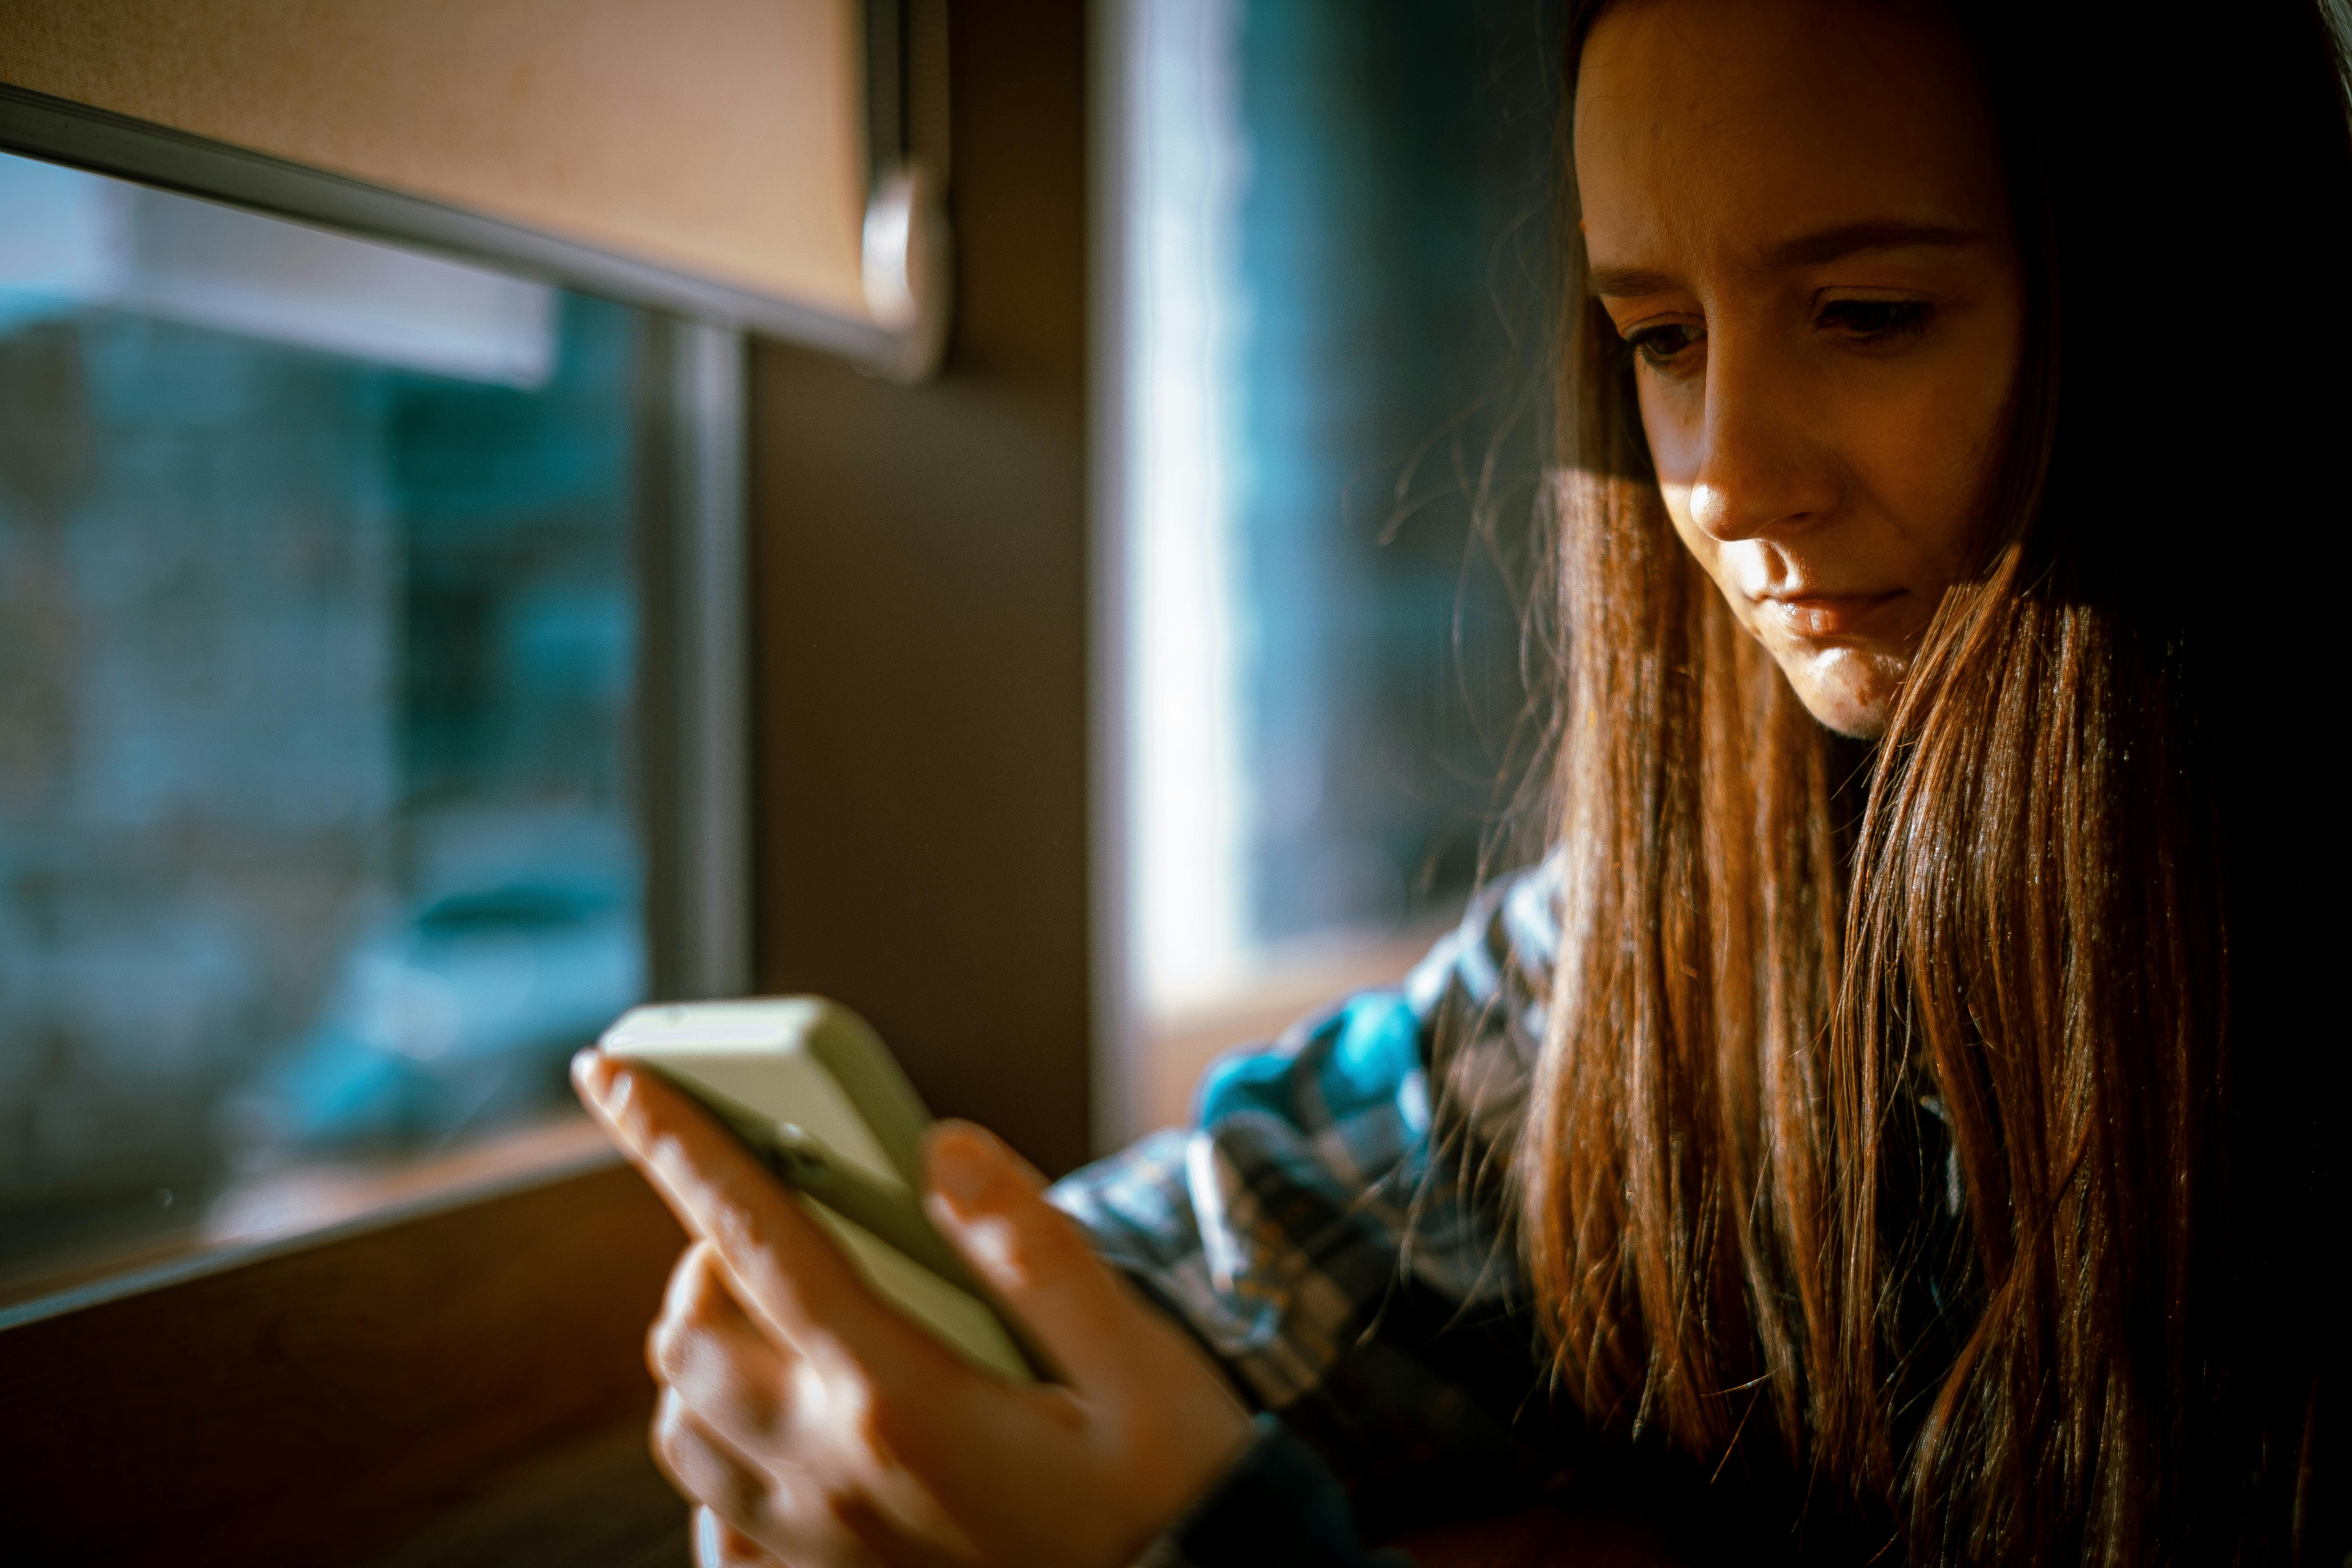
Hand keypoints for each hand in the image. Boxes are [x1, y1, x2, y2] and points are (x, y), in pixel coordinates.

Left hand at [572, 1050, 1252, 1567]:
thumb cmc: (1166, 1488)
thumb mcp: (1136, 1361)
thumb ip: (1036, 1250)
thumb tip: (940, 1147)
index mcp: (902, 1397)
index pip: (754, 1238)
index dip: (677, 1143)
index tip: (613, 1071)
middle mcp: (834, 1471)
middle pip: (690, 1335)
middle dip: (705, 1251)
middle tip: (784, 1214)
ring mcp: (819, 1537)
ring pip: (684, 1422)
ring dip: (703, 1347)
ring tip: (776, 1310)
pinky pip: (712, 1517)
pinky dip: (715, 1452)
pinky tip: (777, 1421)